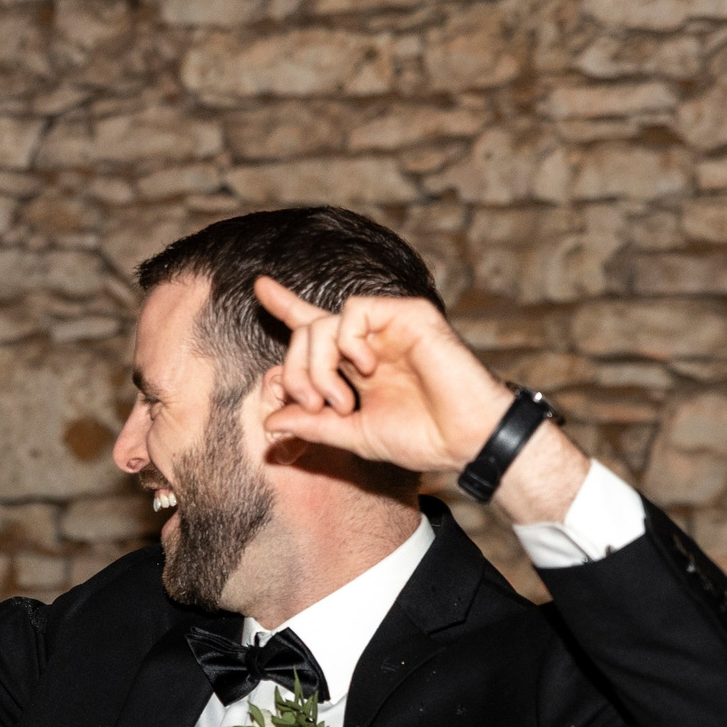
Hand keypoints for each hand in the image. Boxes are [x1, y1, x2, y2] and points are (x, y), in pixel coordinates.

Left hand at [255, 280, 534, 471]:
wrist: (466, 439)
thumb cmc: (421, 438)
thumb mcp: (353, 435)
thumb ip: (312, 425)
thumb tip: (270, 421)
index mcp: (357, 364)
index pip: (314, 329)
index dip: (286, 306)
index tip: (260, 287)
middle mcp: (370, 340)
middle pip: (307, 333)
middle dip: (297, 373)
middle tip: (313, 406)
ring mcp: (389, 326)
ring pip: (324, 323)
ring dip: (319, 368)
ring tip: (343, 402)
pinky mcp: (408, 314)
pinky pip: (354, 311)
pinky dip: (348, 342)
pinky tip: (366, 368)